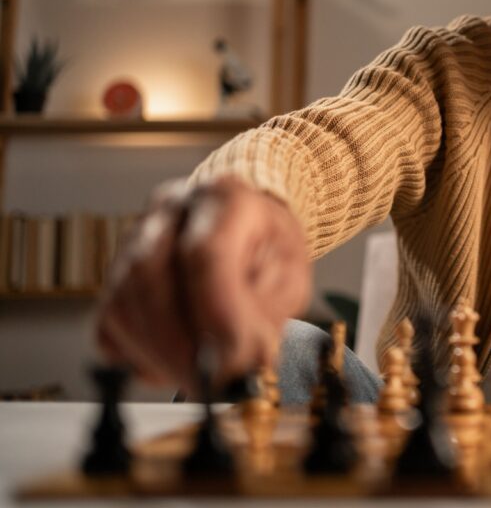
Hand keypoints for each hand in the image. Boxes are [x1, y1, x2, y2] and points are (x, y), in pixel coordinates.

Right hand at [96, 176, 311, 391]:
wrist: (247, 229)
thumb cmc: (269, 252)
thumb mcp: (289, 277)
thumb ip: (267, 315)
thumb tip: (241, 364)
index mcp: (225, 200)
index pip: (205, 251)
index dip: (214, 312)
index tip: (229, 359)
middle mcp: (171, 211)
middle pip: (149, 271)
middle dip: (177, 342)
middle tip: (206, 384)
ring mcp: (133, 240)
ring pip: (121, 300)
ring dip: (158, 354)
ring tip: (198, 379)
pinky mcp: (114, 275)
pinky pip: (108, 324)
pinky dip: (136, 356)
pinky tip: (173, 364)